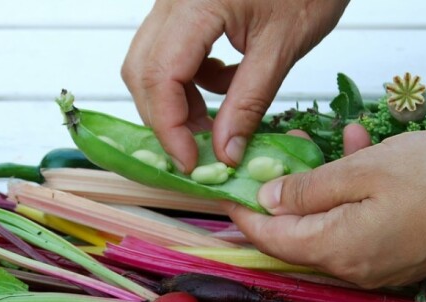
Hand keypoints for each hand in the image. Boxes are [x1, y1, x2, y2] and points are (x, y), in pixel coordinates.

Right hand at [121, 0, 347, 171]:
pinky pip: (171, 50)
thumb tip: (225, 152)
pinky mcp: (186, 5)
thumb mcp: (282, 48)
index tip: (190, 162)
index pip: (160, 77)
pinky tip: (226, 83)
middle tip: (199, 149)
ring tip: (217, 121)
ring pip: (151, 62)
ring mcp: (175, 0)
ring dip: (178, 101)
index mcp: (196, 3)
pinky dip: (192, 79)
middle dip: (166, 118)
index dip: (169, 128)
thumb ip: (249, 103)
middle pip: (143, 71)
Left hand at [226, 130, 425, 287]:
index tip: (230, 191)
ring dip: (328, 188)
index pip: (272, 239)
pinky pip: (363, 229)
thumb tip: (268, 200)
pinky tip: (369, 158)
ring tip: (338, 143)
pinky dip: (356, 198)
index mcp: (337, 250)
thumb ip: (309, 189)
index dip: (246, 215)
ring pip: (334, 227)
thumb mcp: (364, 170)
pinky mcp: (403, 259)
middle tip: (287, 153)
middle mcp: (354, 270)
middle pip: (301, 236)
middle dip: (288, 195)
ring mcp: (381, 268)